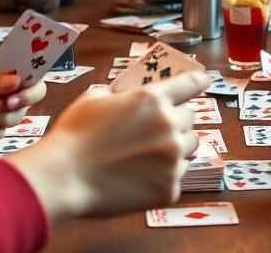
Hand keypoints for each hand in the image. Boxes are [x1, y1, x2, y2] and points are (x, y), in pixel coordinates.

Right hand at [6, 71, 208, 222]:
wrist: (64, 177)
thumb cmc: (74, 136)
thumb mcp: (94, 98)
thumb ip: (117, 93)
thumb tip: (121, 94)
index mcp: (152, 100)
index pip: (189, 84)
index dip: (199, 82)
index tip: (206, 81)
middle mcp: (169, 126)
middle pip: (190, 118)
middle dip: (175, 121)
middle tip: (154, 131)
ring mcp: (172, 159)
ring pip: (189, 147)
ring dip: (176, 147)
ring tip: (148, 155)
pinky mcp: (169, 189)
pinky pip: (177, 177)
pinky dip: (163, 176)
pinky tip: (139, 178)